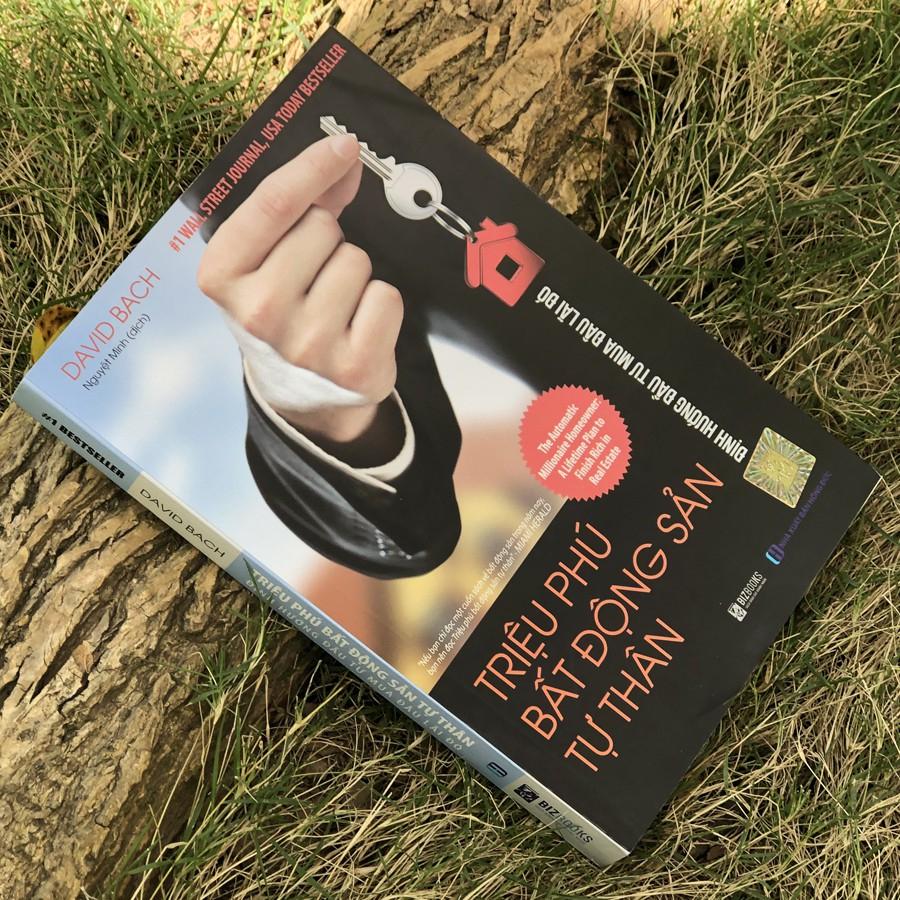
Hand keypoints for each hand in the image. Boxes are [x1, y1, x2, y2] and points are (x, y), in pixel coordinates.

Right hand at [196, 133, 403, 446]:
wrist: (300, 394)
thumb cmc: (282, 311)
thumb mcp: (267, 259)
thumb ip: (302, 203)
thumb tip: (344, 154)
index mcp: (221, 277)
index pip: (273, 204)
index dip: (313, 166)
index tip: (344, 145)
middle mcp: (258, 313)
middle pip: (324, 228)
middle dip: (328, 241)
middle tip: (313, 279)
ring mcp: (307, 345)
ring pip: (358, 261)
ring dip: (354, 275)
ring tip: (334, 307)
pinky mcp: (354, 367)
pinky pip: (387, 296)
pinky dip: (381, 305)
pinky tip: (357, 327)